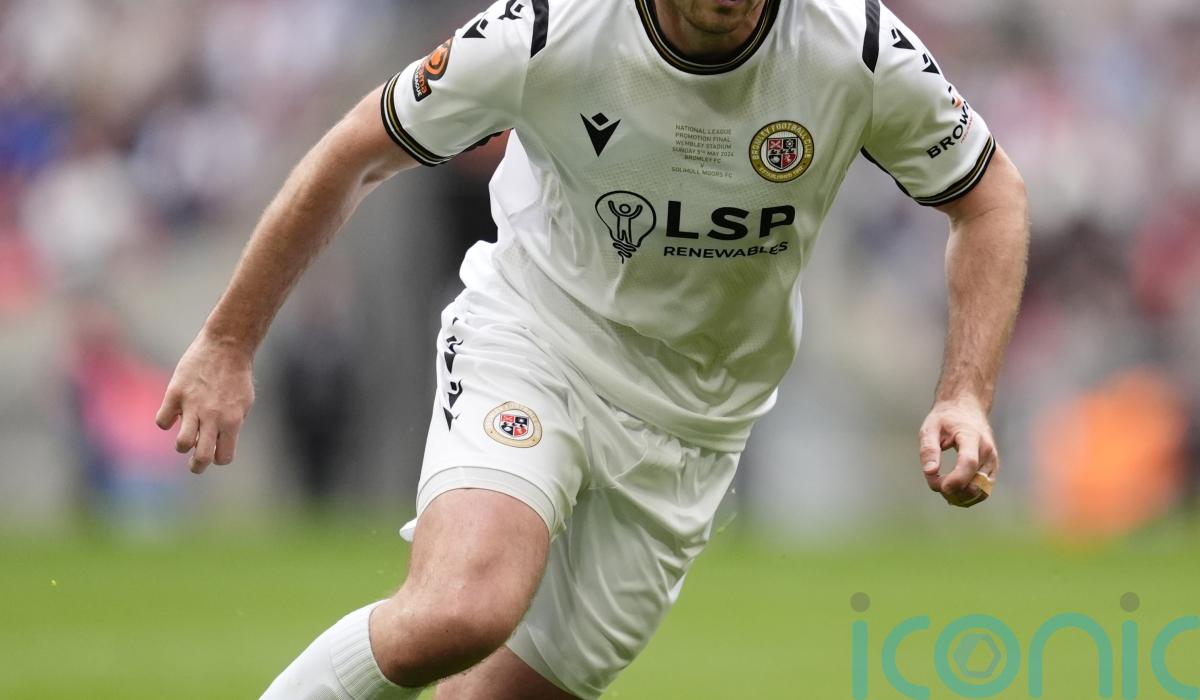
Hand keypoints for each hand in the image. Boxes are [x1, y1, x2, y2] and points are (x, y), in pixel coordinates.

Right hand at [155, 332, 254, 473]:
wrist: (228, 345)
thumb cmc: (237, 376)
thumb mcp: (244, 403)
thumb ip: (232, 424)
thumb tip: (217, 442)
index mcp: (232, 421)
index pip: (223, 457)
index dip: (218, 457)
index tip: (215, 449)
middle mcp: (213, 417)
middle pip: (202, 458)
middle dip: (197, 466)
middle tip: (195, 462)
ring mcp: (193, 405)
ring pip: (181, 444)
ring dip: (182, 445)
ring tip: (186, 435)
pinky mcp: (175, 393)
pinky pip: (162, 421)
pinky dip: (166, 421)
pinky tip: (173, 412)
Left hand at [918, 395, 998, 507]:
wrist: (967, 408)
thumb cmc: (946, 418)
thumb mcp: (930, 427)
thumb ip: (928, 449)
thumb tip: (930, 472)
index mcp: (971, 436)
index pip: (968, 462)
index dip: (955, 479)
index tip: (939, 487)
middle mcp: (987, 450)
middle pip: (975, 482)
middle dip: (952, 490)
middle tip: (934, 482)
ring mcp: (993, 460)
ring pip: (981, 491)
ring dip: (960, 497)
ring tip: (942, 486)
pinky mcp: (992, 468)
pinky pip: (984, 490)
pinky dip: (968, 496)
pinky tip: (953, 490)